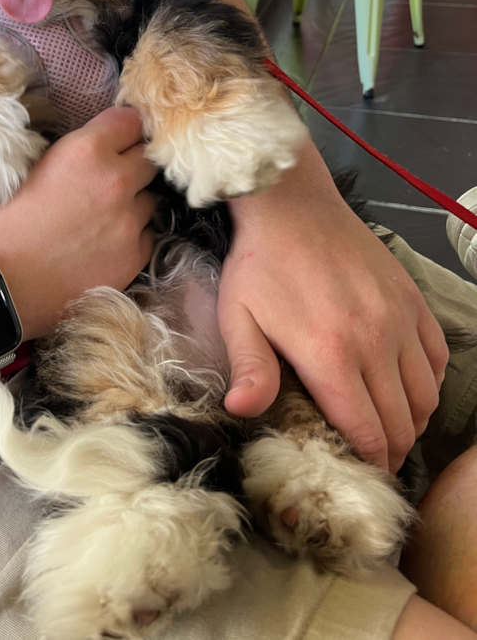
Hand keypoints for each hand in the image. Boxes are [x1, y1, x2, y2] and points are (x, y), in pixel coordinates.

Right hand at [0, 107, 157, 339]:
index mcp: (88, 149)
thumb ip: (84, 147)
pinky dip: (131, 237)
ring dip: (133, 204)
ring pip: (149, 200)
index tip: (120, 140)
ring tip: (103, 218)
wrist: (2, 274)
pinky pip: (146, 235)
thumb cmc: (10, 217)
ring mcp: (129, 219)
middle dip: (134, 166)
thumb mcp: (43, 162)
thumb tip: (110, 144)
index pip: (131, 121)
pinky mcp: (134, 254)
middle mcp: (116, 179)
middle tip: (112, 180)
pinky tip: (105, 244)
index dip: (124, 131)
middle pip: (149, 159)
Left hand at [219, 142, 448, 471]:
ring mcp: (401, 319)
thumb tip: (242, 410)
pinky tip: (404, 385)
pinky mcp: (413, 300)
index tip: (358, 471)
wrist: (293, 206)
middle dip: (391, 450)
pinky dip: (428, 382)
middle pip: (403, 422)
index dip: (368, 462)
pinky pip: (438, 358)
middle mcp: (376, 341)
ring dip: (412, 420)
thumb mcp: (239, 316)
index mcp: (331, 354)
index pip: (368, 432)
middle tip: (373, 457)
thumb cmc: (260, 264)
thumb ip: (250, 367)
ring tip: (389, 426)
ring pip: (427, 395)